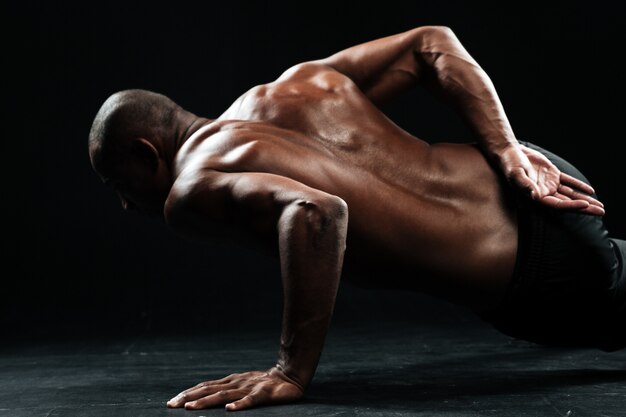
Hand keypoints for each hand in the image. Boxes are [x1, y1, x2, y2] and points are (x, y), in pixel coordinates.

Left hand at [166, 367, 303, 410]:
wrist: (290, 375)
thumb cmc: (264, 382)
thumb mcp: (242, 384)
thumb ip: (226, 389)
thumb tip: (205, 396)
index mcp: (230, 381)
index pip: (205, 386)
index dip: (188, 393)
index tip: (171, 401)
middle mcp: (236, 383)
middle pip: (209, 390)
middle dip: (189, 397)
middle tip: (171, 405)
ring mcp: (249, 387)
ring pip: (224, 395)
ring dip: (206, 402)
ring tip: (190, 408)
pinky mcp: (264, 393)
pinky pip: (250, 400)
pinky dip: (240, 405)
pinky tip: (230, 411)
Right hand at [497, 143, 604, 215]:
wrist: (510, 153)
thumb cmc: (510, 165)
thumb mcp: (516, 174)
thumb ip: (525, 185)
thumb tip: (534, 195)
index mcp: (536, 196)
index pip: (557, 204)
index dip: (571, 206)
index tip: (585, 205)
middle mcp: (544, 193)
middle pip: (567, 203)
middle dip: (584, 208)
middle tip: (601, 212)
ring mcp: (549, 184)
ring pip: (570, 194)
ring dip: (585, 200)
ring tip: (600, 206)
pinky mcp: (552, 175)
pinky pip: (568, 182)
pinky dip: (579, 186)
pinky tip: (590, 191)